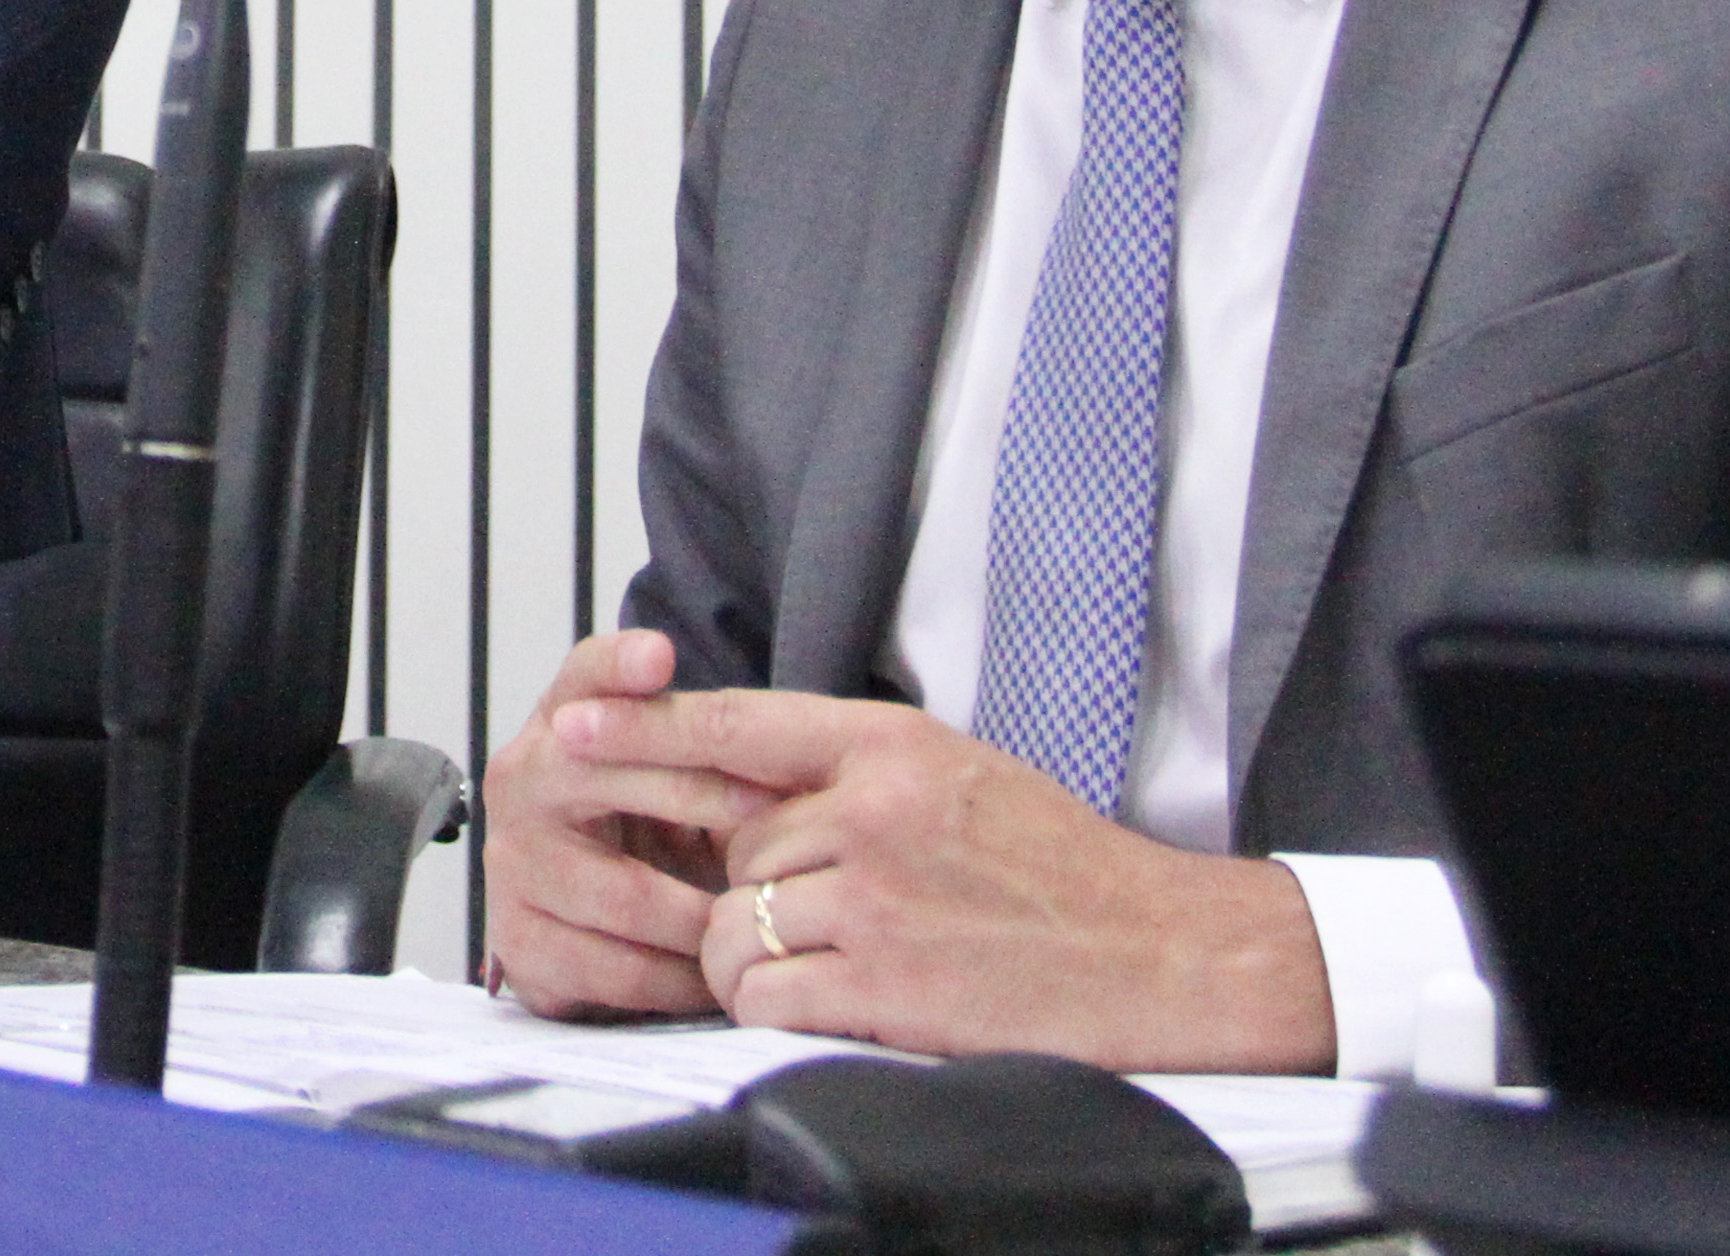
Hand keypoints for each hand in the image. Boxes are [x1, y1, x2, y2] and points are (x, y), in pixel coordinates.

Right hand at [480, 629, 784, 1017]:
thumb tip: (770, 741)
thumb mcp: (673, 768)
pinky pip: (618, 973)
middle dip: (703, 796)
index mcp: (559, 723)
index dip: (619, 666)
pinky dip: (680, 981)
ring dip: (707, 917)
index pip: (583, 678)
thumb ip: (707, 737)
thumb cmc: (645, 823)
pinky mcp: (520, 946)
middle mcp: (520, 783)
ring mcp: (512, 866)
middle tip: (777, 817)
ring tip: (767, 920)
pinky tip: (718, 977)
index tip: (661, 658)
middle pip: (611, 779)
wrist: (582, 917)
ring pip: (628, 897)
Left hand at [553, 691, 1333, 1069]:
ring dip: (754, 956)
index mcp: (889, 743)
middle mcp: (872, 807)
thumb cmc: (1059, 870)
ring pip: (732, 921)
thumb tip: (746, 778)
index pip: (733, 722)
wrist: (1162, 954)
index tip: (567, 725)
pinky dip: (772, 1007)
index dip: (639, 724)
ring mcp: (875, 895)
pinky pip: (760, 990)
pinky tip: (831, 1004)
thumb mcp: (955, 774)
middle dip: (745, 884)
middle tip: (808, 912)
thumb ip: (850, 769)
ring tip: (833, 964)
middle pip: (727, 839)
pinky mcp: (882, 982)